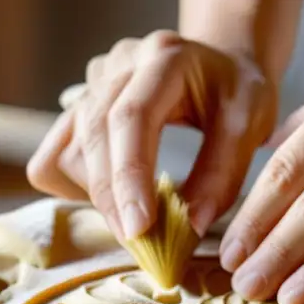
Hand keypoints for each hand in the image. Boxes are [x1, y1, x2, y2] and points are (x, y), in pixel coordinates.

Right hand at [27, 30, 276, 239]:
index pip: (131, 118)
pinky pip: (54, 157)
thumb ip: (222, 174)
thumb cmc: (236, 93)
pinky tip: (118, 191)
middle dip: (114, 198)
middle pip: (93, 135)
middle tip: (142, 244)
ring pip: (68, 150)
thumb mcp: (250, 125)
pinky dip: (78, 185)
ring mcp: (92, 84)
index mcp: (165, 58)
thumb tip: (189, 226)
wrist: (218, 65)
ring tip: (141, 213)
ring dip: (98, 194)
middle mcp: (120, 64)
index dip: (129, 176)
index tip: (138, 228)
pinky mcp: (76, 106)